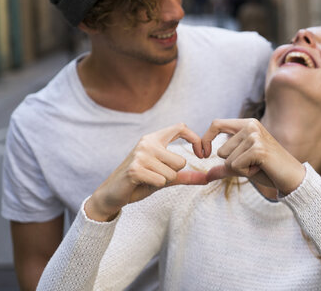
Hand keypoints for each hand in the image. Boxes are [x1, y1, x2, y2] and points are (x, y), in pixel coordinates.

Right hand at [86, 123, 206, 221]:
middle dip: (173, 174)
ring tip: (147, 179)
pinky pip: (162, 181)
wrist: (112, 193)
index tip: (202, 154)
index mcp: (154, 139)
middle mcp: (147, 142)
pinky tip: (141, 183)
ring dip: (163, 182)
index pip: (181, 127)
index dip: (195, 139)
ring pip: (172, 173)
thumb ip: (186, 175)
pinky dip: (155, 186)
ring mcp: (140, 155)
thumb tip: (208, 178)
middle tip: (155, 176)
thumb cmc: (140, 182)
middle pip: (180, 160)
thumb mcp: (165, 176)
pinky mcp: (135, 169)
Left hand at [202, 119, 304, 194]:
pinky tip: (260, 169)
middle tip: (253, 164)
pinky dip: (245, 173)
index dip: (205, 139)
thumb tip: (205, 176)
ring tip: (258, 166)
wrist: (292, 178)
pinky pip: (235, 166)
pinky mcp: (258, 149)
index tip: (202, 155)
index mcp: (247, 124)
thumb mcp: (242, 167)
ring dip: (240, 169)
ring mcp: (255, 136)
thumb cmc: (268, 170)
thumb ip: (224, 168)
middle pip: (220, 150)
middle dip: (232, 164)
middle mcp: (251, 126)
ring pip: (227, 160)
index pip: (216, 124)